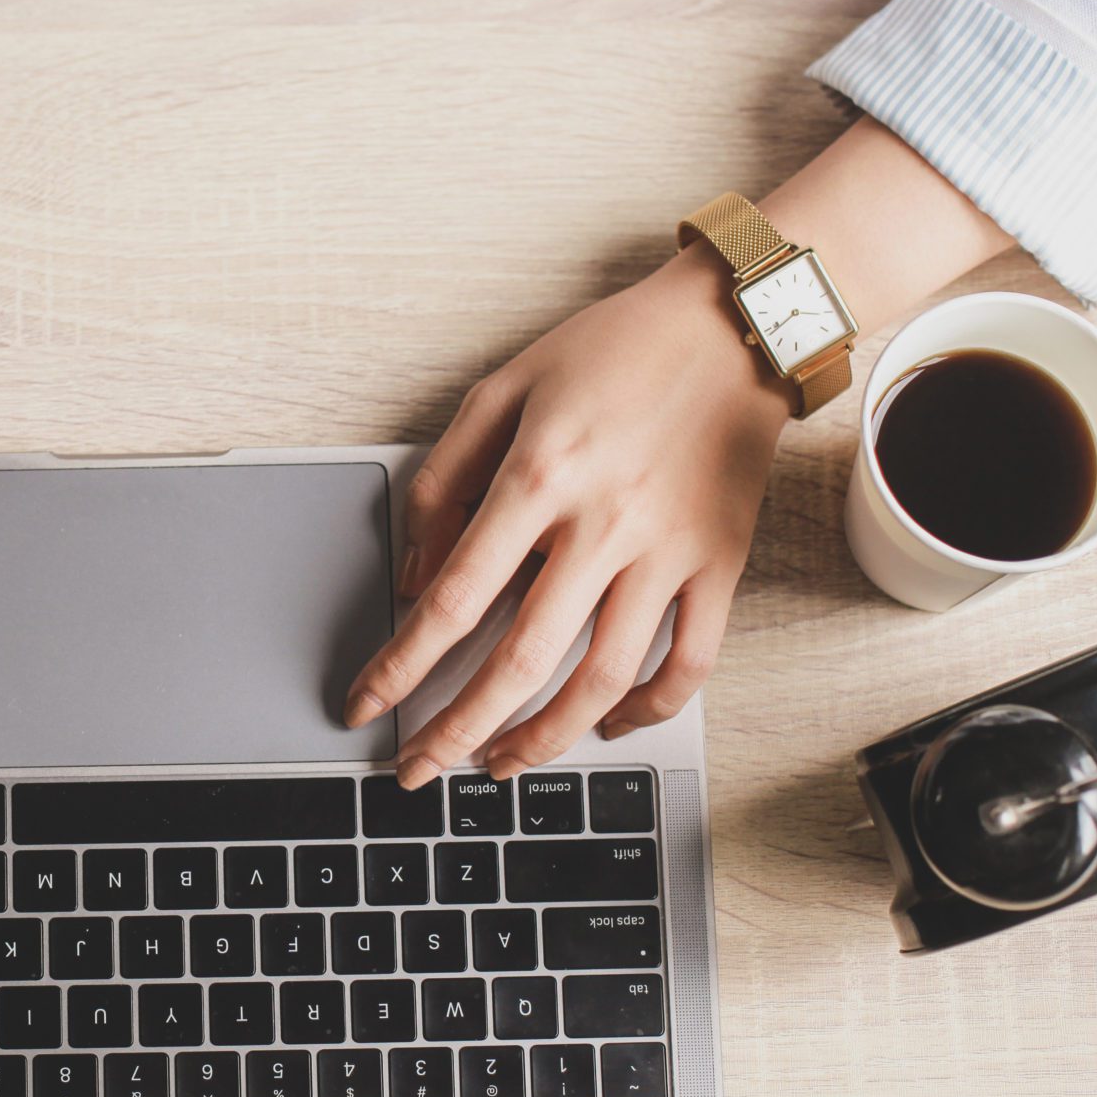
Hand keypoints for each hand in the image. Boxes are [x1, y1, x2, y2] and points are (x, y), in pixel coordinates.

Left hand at [344, 241, 790, 784]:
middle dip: (457, 729)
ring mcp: (670, 551)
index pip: (452, 600)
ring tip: (501, 762)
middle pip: (520, 660)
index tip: (366, 706)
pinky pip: (688, 662)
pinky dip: (646, 710)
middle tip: (419, 770)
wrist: (730, 326)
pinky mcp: (721, 564)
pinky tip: (604, 725)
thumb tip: (413, 577)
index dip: (401, 666)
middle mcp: (605, 524)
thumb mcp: (502, 391)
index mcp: (538, 477)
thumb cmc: (610, 351)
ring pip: (603, 678)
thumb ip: (445, 482)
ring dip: (545, 737)